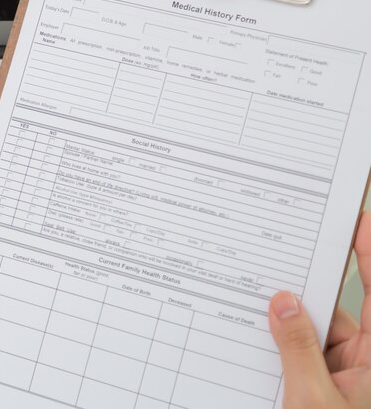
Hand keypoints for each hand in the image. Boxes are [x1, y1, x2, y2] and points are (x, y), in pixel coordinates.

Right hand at [269, 211, 370, 407]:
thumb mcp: (313, 402)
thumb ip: (297, 349)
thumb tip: (282, 303)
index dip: (369, 252)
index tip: (355, 217)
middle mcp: (365, 361)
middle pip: (336, 309)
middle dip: (305, 288)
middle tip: (276, 255)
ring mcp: (344, 375)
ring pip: (311, 332)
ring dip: (283, 322)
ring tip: (250, 304)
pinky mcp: (322, 387)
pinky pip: (298, 354)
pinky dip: (275, 344)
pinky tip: (249, 334)